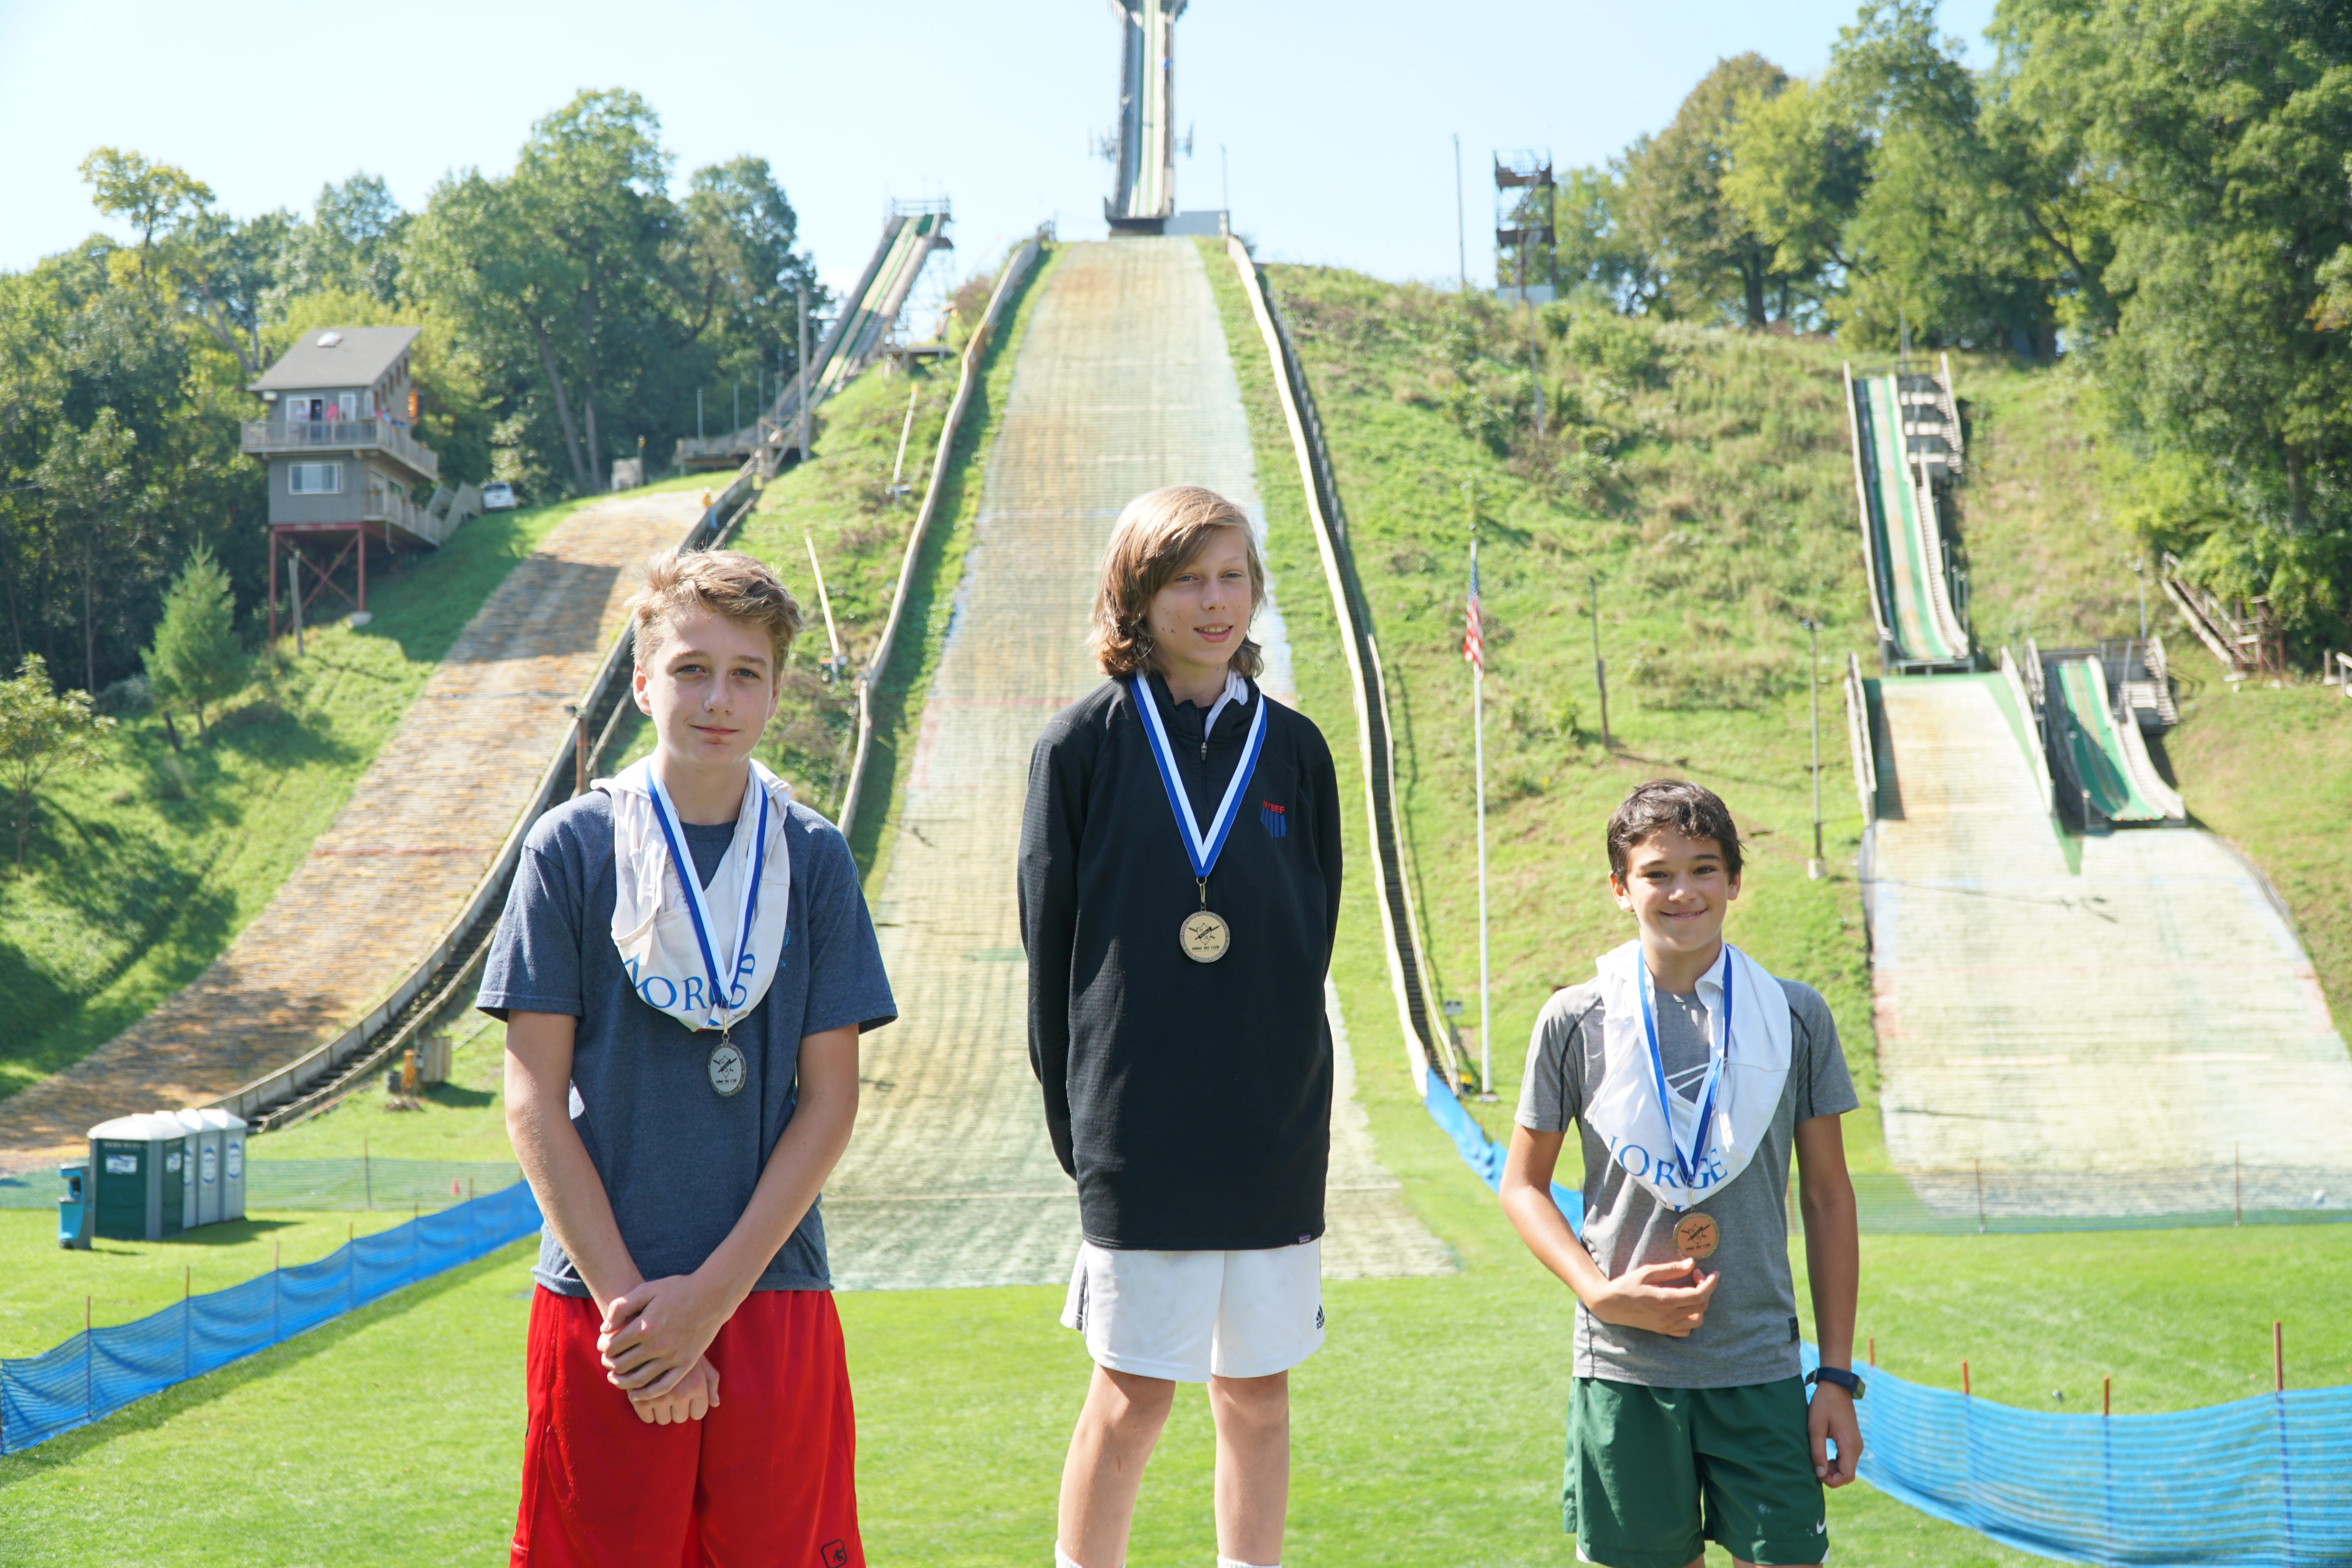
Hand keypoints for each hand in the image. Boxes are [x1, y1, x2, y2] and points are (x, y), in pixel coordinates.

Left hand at [599, 1274, 729, 1399]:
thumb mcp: (647, 1289)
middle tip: (607, 1362)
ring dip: (622, 1382)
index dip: (603, 1348)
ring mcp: (673, 1357)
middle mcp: (658, 1345)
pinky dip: (646, 1394)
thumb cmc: (677, 1290)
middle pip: (622, 1365)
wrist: (712, 1295)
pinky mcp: (686, 1364)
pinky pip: (663, 1386)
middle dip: (609, 1365)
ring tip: (615, 1378)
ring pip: (639, 1380)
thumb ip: (622, 1307)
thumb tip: (605, 1329)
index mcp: (645, 1326)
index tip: (604, 1346)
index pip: (613, 1347)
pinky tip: (635, 1394)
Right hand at [629, 1355, 721, 1425]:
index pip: (698, 1413)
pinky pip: (647, 1418)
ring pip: (663, 1420)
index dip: (692, 1406)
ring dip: (661, 1410)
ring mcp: (660, 1397)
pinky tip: (646, 1396)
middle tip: (670, 1392)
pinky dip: (646, 1411)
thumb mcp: (700, 1360)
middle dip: (676, 1408)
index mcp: (697, 1385)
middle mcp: (681, 1393)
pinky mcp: (640, 1398)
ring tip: (657, 1392)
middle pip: (680, 1418)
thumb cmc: (679, 1347)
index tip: (686, 1396)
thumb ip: (711, 1381)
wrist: (648, 1333)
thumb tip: (716, 1403)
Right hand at [1584, 1258, 1718, 1336]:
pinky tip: (1682, 1307)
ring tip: (1690, 1292)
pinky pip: (1685, 1330)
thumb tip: (1691, 1264)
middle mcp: (1668, 1316)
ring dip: (1699, 1306)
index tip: (1714, 1273)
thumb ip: (1671, 1269)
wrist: (1609, 1305)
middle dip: (1704, 1289)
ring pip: (1697, 1321)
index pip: (1699, 1295)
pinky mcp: (1662, 1330)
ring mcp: (1666, 1325)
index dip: (1710, 1283)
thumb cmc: (1626, 1285)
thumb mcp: (1647, 1272)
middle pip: (1701, 1306)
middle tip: (1694, 1275)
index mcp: (1666, 1300)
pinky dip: (1690, 1319)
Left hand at [1808, 1381, 1861, 1486]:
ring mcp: (1857, 1444)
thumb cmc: (1823, 1405)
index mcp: (1849, 1445)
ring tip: (1817, 1459)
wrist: (1836, 1387)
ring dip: (1833, 1469)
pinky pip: (1847, 1460)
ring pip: (1847, 1468)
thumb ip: (1817, 1452)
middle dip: (1831, 1476)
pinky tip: (1823, 1455)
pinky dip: (1836, 1463)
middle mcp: (1857, 1447)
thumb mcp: (1815, 1428)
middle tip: (1814, 1466)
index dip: (1832, 1480)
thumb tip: (1819, 1474)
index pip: (1847, 1476)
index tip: (1816, 1472)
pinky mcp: (1853, 1442)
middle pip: (1848, 1474)